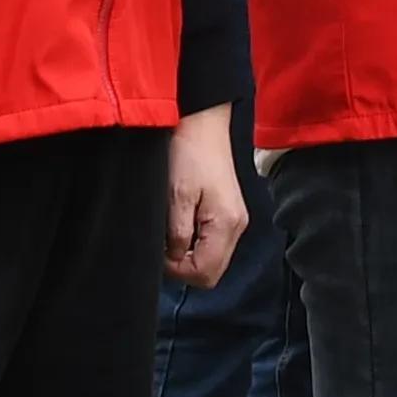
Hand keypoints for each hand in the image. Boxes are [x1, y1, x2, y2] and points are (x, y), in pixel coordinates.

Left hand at [164, 108, 248, 286]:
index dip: (178, 270)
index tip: (159, 251)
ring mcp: (235, 219)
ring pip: (212, 258)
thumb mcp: (176, 195)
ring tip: (169, 231)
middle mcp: (237, 226)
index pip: (205, 273)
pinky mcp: (228, 212)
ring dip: (188, 253)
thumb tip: (173, 257)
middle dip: (184, 265)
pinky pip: (213, 242)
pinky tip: (181, 224)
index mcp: (226, 224)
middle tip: (162, 244)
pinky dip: (195, 242)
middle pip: (212, 270)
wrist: (203, 122)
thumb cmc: (189, 153)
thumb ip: (177, 233)